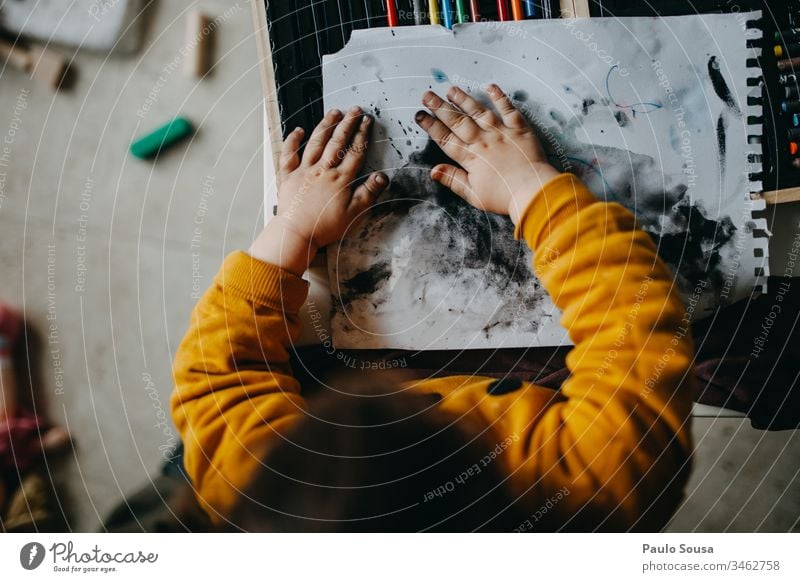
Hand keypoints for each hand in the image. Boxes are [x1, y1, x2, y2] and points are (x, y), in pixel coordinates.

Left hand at [249, 107, 387, 274]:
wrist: (295, 234)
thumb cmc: (324, 227)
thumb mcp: (354, 214)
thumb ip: (369, 193)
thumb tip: (382, 176)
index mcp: (340, 179)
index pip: (355, 151)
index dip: (362, 134)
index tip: (367, 121)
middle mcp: (323, 170)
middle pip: (337, 142)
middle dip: (347, 123)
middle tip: (354, 110)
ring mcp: (304, 171)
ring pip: (316, 143)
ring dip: (326, 126)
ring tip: (334, 113)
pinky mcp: (288, 177)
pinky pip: (289, 154)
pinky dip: (293, 140)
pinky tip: (299, 130)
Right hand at [414, 84, 560, 224]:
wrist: (532, 191)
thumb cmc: (504, 197)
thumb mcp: (473, 195)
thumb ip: (453, 180)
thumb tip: (433, 171)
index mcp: (471, 158)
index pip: (445, 139)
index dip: (431, 126)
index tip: (419, 115)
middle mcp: (483, 141)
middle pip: (458, 121)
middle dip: (440, 107)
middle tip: (427, 94)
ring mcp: (501, 132)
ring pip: (479, 111)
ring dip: (464, 99)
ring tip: (451, 89)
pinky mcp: (519, 129)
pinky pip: (508, 109)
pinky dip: (499, 97)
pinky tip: (490, 86)